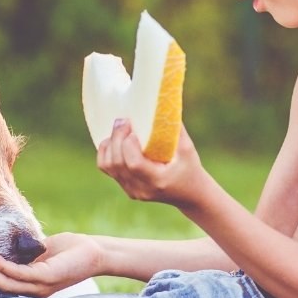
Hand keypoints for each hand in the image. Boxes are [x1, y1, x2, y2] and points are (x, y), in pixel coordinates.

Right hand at [0, 232, 102, 297]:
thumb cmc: (69, 250)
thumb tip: (0, 249)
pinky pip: (18, 273)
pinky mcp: (46, 277)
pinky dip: (2, 265)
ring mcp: (39, 287)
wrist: (94, 252)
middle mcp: (33, 291)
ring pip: (5, 282)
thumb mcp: (39, 252)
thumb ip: (21, 255)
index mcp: (30, 287)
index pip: (1, 286)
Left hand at [98, 120, 213, 207]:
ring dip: (110, 144)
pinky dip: (107, 152)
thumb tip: (162, 102)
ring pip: (108, 166)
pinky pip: (107, 169)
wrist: (190, 194)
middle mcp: (142, 189)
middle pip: (117, 163)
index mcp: (158, 180)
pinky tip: (114, 140)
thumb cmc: (190, 167)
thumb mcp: (187, 148)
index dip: (128, 144)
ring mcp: (132, 191)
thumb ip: (174, 128)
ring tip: (119, 128)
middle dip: (116, 138)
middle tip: (123, 120)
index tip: (133, 128)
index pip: (134, 164)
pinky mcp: (126, 188)